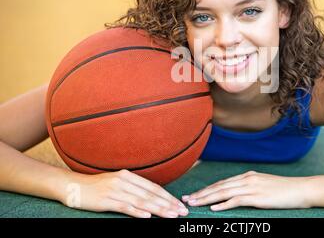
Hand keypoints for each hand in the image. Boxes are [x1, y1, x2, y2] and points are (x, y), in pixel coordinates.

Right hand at [61, 169, 188, 217]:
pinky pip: (124, 207)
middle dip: (169, 204)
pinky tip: (148, 217)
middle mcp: (124, 181)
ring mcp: (115, 190)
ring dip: (159, 209)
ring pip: (142, 201)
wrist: (72, 186)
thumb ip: (132, 187)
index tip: (179, 204)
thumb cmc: (95, 186)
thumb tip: (150, 197)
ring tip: (172, 215)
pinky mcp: (106, 200)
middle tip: (182, 212)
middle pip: (151, 194)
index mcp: (128, 175)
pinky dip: (137, 212)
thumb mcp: (116, 182)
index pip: (153, 187)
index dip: (168, 196)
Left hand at [181, 171, 312, 210]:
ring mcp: (251, 187)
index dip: (207, 189)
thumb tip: (237, 194)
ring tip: (194, 204)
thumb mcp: (264, 185)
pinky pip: (236, 201)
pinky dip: (223, 204)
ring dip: (207, 199)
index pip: (222, 183)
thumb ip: (250, 187)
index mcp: (247, 176)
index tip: (195, 194)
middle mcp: (246, 179)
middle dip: (202, 193)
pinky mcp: (257, 197)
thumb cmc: (284, 190)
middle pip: (219, 186)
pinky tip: (214, 209)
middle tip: (187, 199)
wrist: (301, 189)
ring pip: (224, 192)